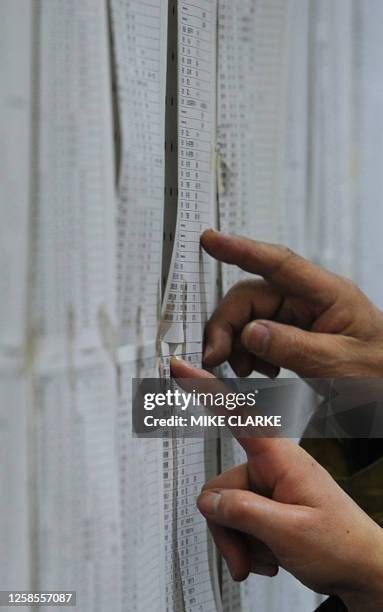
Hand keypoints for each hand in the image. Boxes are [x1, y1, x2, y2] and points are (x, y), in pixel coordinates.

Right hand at [170, 359, 382, 610]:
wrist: (364, 569)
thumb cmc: (343, 545)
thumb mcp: (290, 532)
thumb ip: (243, 512)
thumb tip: (208, 501)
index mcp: (281, 458)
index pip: (238, 414)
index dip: (206, 388)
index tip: (181, 368)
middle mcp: (272, 466)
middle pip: (222, 486)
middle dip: (228, 527)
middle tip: (246, 558)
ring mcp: (270, 485)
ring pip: (227, 508)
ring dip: (240, 540)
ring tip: (265, 559)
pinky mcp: (269, 503)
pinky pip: (238, 519)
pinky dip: (247, 543)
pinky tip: (269, 556)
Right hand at [201, 229, 382, 376]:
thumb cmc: (378, 369)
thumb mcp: (338, 363)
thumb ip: (292, 348)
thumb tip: (249, 333)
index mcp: (328, 293)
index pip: (280, 263)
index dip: (242, 249)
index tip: (211, 240)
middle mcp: (307, 299)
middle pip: (251, 297)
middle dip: (227, 325)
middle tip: (214, 355)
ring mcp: (298, 315)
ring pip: (248, 318)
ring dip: (236, 344)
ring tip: (245, 370)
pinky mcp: (291, 332)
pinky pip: (256, 335)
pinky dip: (248, 353)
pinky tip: (260, 370)